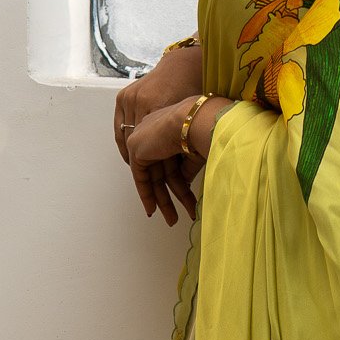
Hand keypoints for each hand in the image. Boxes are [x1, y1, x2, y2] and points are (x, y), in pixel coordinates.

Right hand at [114, 44, 203, 167]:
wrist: (183, 66)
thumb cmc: (191, 91)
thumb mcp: (189, 120)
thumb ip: (180, 142)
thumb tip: (180, 173)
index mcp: (155, 105)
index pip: (146, 145)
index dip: (149, 169)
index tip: (152, 185)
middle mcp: (138, 101)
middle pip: (133, 143)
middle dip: (139, 164)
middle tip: (144, 179)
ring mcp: (129, 98)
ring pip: (123, 136)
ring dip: (130, 154)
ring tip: (137, 167)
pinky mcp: (123, 96)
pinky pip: (119, 125)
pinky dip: (123, 140)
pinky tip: (130, 151)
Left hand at [123, 97, 204, 224]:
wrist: (195, 120)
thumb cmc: (203, 128)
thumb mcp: (196, 153)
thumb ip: (187, 167)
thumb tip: (184, 184)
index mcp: (168, 125)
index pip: (168, 160)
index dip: (175, 181)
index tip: (181, 195)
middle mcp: (153, 130)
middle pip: (161, 172)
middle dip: (170, 196)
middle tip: (176, 214)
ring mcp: (142, 138)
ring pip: (153, 178)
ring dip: (164, 201)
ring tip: (172, 219)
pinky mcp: (136, 148)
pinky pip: (140, 177)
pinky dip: (146, 195)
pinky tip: (152, 210)